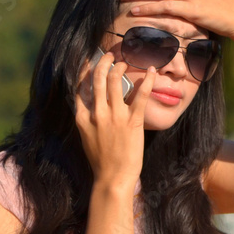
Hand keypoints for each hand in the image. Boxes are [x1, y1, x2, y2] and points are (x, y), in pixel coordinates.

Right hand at [74, 50, 156, 184]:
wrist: (112, 178)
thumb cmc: (101, 162)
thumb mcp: (87, 138)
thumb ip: (88, 120)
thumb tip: (91, 107)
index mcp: (83, 117)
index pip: (80, 87)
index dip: (85, 71)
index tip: (90, 61)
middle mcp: (97, 113)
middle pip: (97, 78)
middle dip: (103, 62)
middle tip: (111, 55)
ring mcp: (114, 116)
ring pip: (114, 81)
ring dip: (120, 67)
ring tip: (127, 62)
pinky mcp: (132, 122)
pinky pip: (141, 96)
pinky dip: (147, 81)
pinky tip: (152, 72)